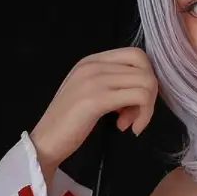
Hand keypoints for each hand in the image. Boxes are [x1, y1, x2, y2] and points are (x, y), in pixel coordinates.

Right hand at [30, 48, 157, 182]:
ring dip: (146, 108)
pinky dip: (143, 116)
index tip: (134, 102)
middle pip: (144, 68)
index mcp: (92, 60)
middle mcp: (93, 64)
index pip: (136, 55)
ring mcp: (95, 80)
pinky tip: (129, 129)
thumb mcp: (91, 93)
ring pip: (146, 82)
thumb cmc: (69, 122)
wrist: (46, 140)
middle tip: (136, 115)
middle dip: (150, 94)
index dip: (145, 78)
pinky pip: (139, 98)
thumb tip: (141, 91)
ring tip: (129, 123)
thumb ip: (113, 85)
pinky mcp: (97, 99)